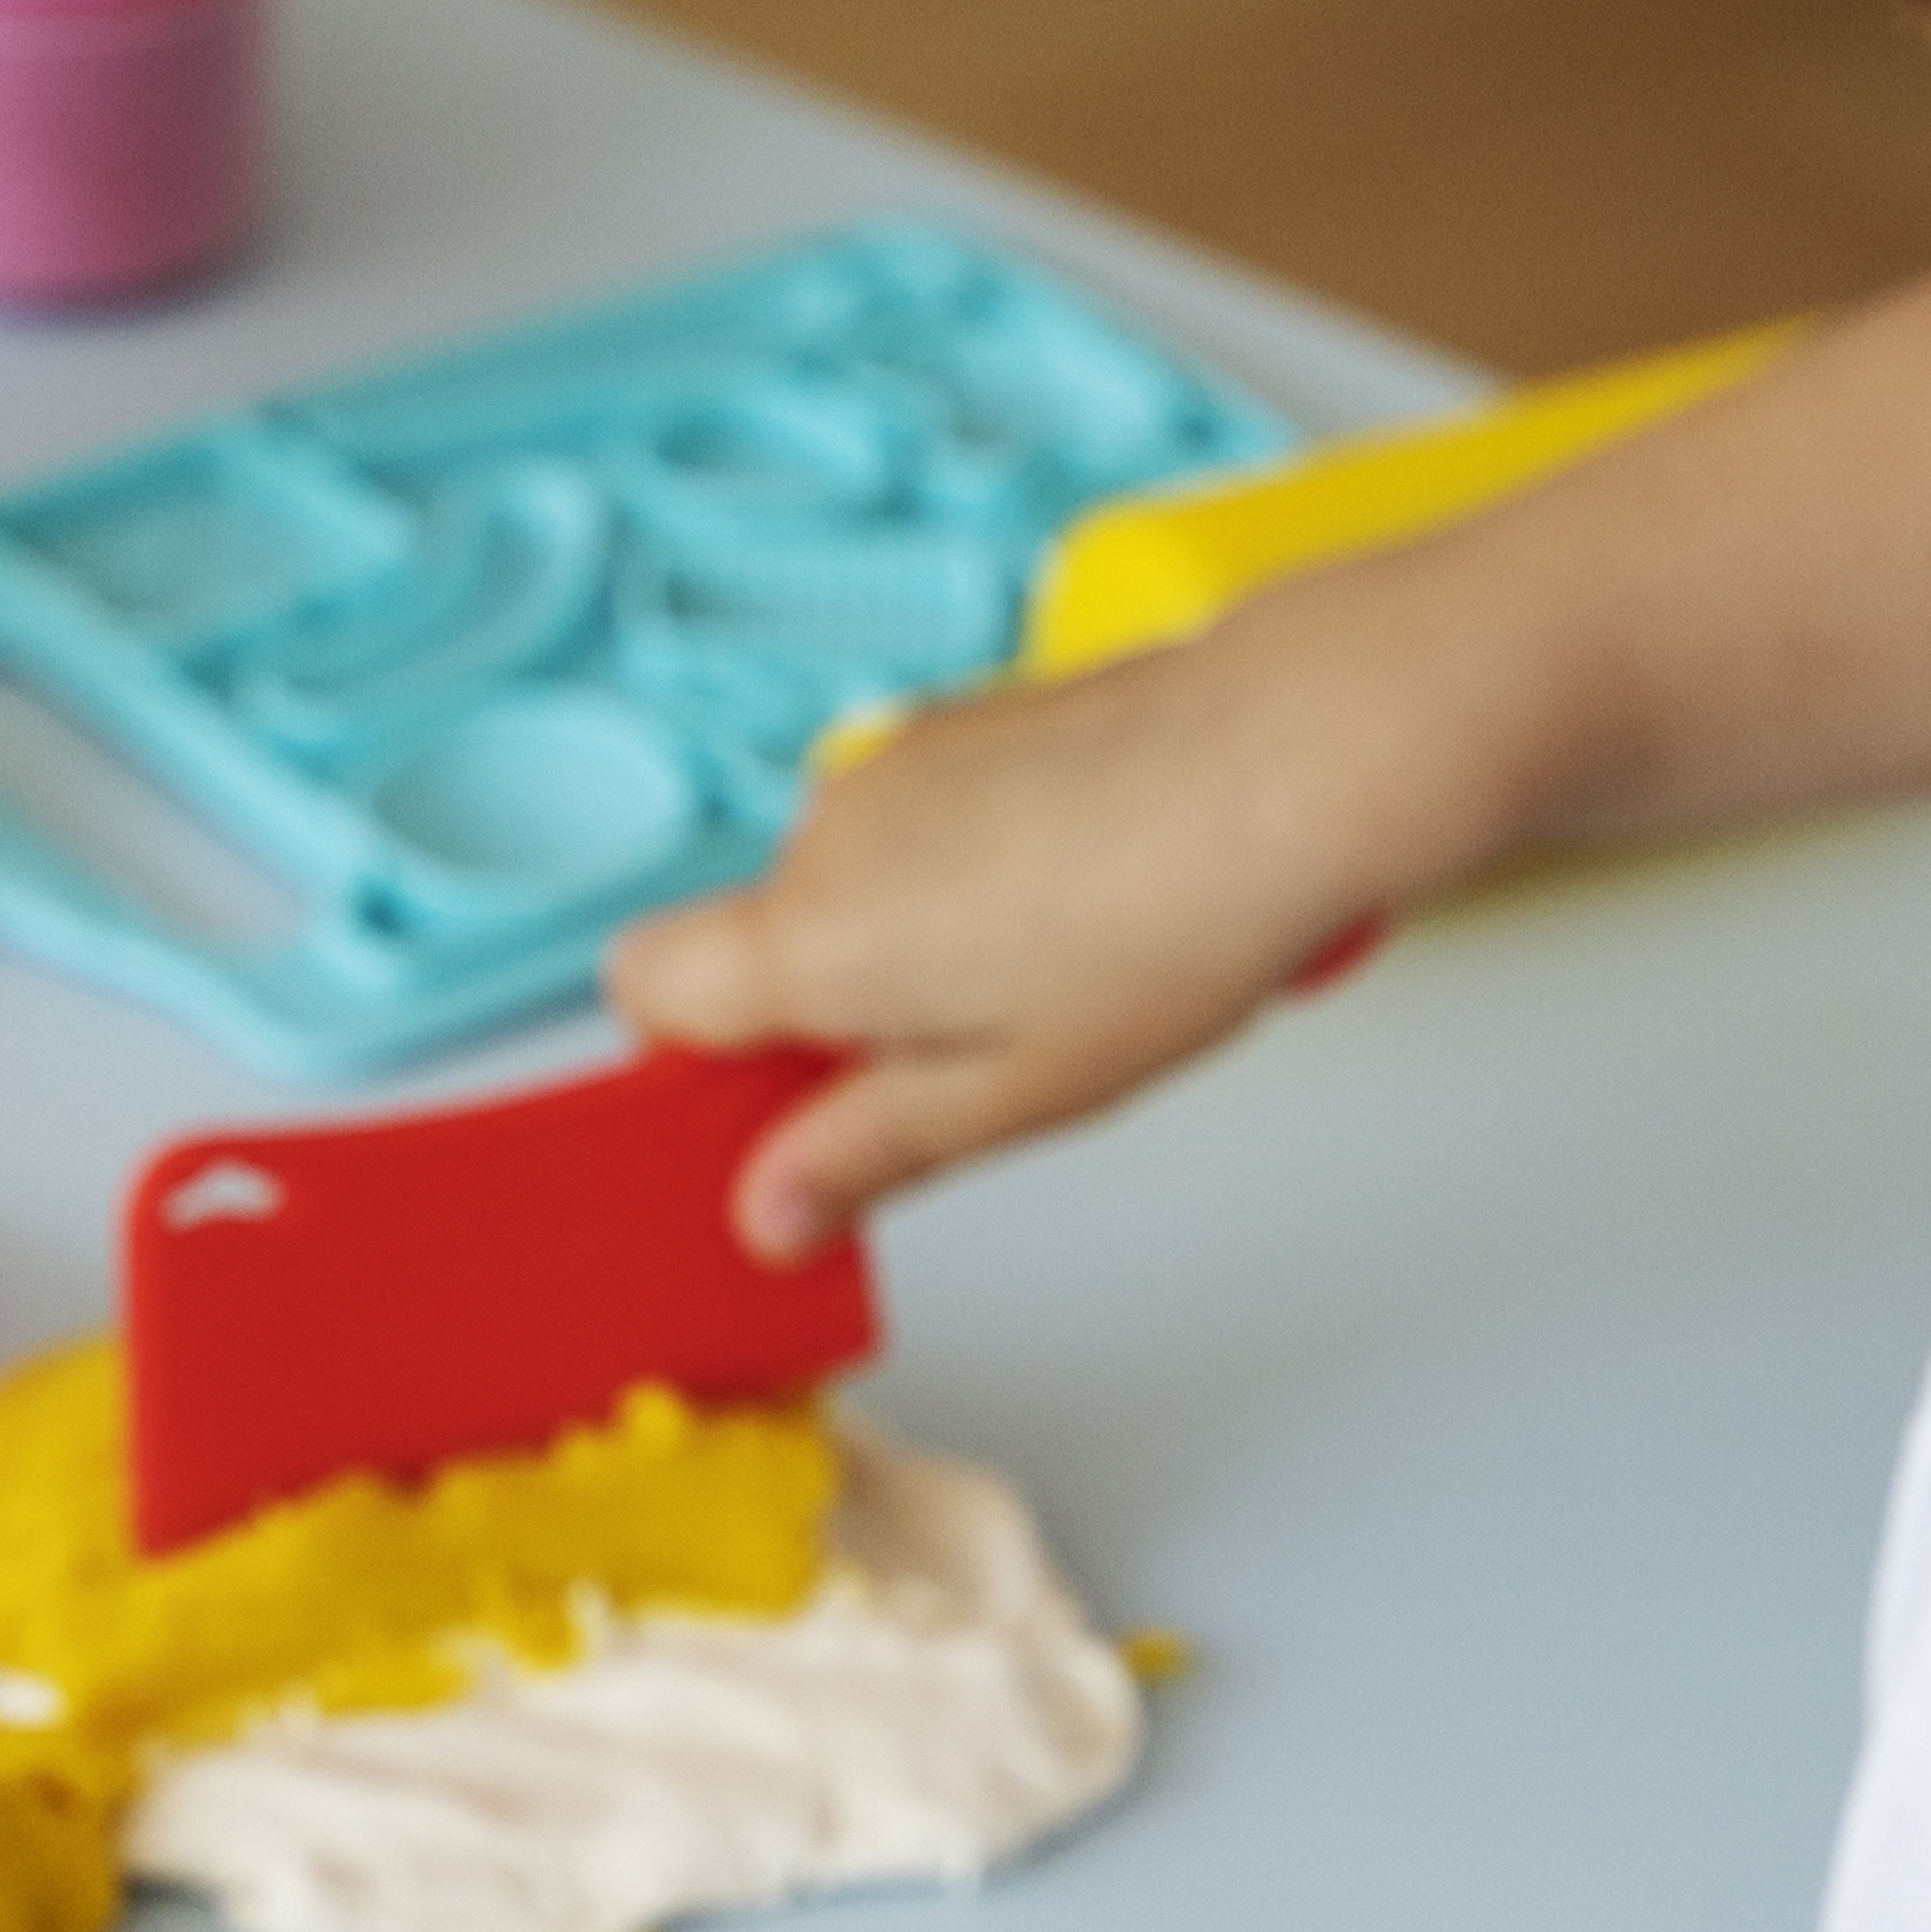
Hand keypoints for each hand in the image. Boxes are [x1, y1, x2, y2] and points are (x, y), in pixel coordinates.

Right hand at [603, 636, 1429, 1257]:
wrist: (1288, 758)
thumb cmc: (1172, 919)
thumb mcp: (1010, 1096)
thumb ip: (864, 1152)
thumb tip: (769, 1212)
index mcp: (809, 937)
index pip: (642, 990)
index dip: (696, 1067)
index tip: (793, 1116)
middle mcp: (826, 830)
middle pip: (758, 943)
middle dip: (835, 1018)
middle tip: (973, 1066)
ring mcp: (894, 760)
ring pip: (849, 885)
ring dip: (913, 947)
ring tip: (1060, 979)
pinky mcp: (963, 719)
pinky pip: (917, 824)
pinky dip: (968, 874)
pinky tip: (1084, 903)